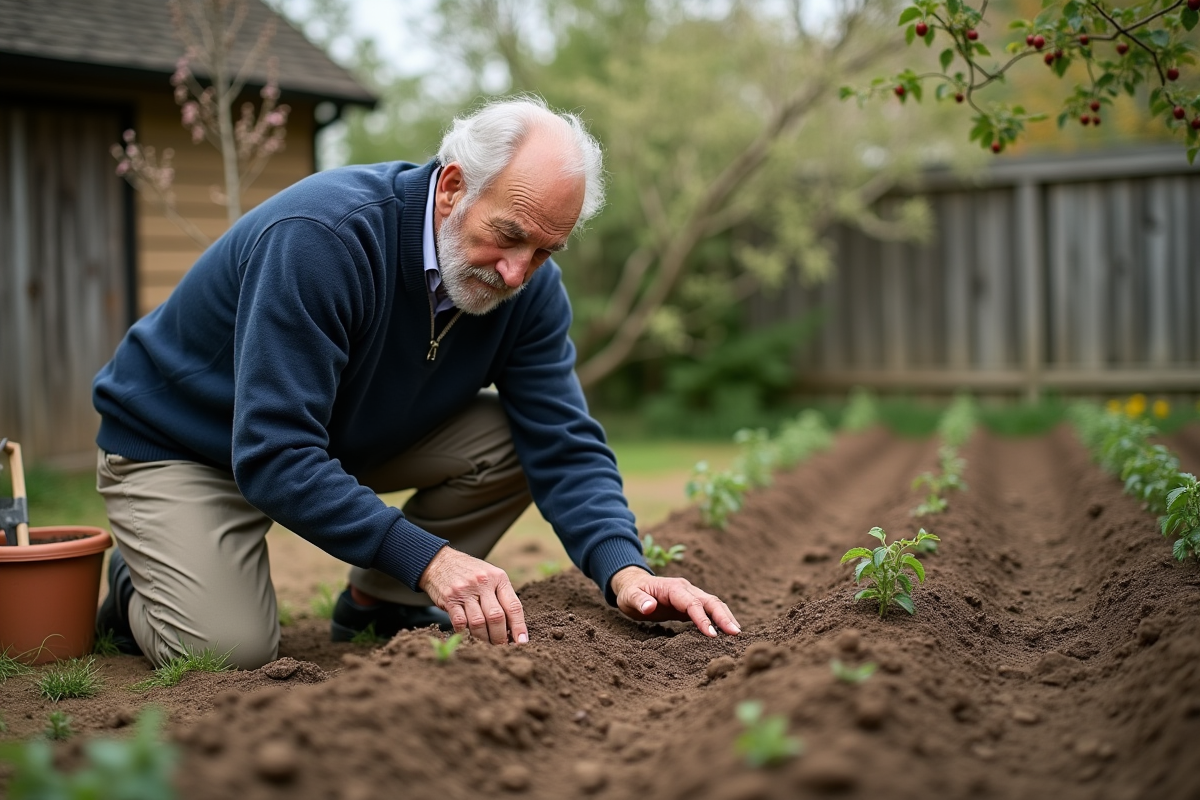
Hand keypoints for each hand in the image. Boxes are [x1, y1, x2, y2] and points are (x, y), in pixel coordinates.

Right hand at [418, 547, 526, 644]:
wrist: (439, 561)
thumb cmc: (470, 572)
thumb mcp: (490, 575)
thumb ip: (501, 596)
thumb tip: (512, 627)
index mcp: (498, 577)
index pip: (513, 606)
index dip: (519, 627)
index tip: (522, 642)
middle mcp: (483, 582)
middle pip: (496, 617)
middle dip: (500, 636)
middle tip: (501, 646)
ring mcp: (465, 590)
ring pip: (479, 623)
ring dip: (484, 638)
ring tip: (486, 642)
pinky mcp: (449, 598)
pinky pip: (460, 622)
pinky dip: (465, 632)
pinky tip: (468, 634)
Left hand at [609, 566, 740, 637]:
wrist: (632, 584)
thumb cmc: (631, 592)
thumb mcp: (629, 597)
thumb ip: (639, 601)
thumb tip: (650, 607)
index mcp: (673, 588)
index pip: (692, 603)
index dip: (703, 618)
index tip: (712, 634)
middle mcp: (686, 589)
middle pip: (710, 601)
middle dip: (723, 616)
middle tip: (735, 634)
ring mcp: (690, 595)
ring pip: (713, 604)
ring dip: (725, 616)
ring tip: (736, 633)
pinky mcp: (690, 604)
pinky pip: (708, 610)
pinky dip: (720, 619)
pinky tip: (727, 631)